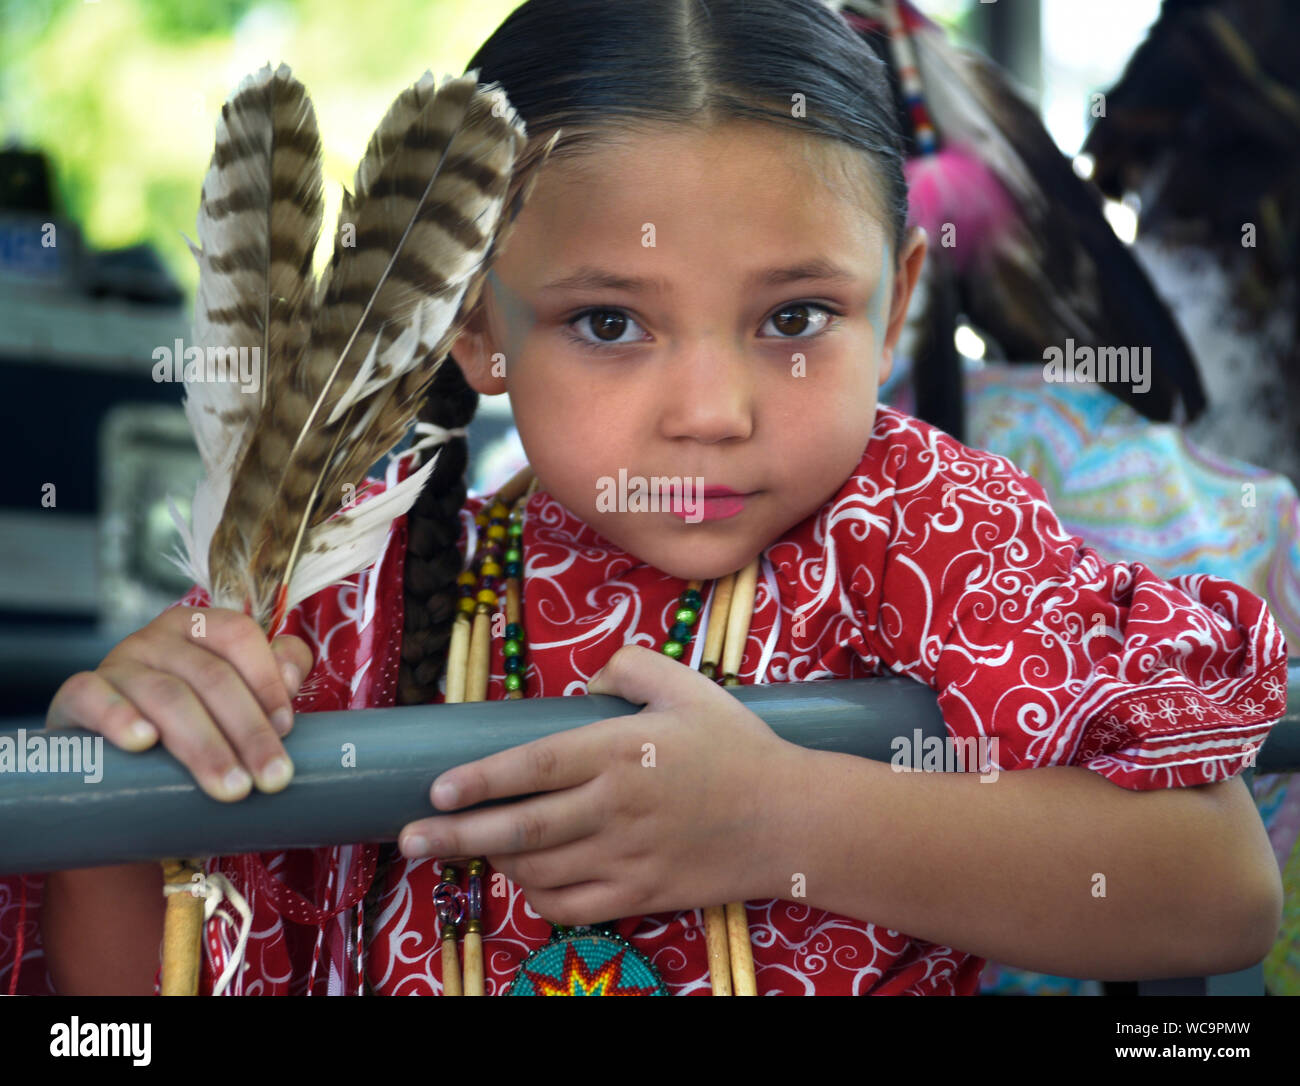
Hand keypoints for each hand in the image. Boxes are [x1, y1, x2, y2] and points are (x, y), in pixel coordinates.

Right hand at [45, 605, 313, 802]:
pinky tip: (144, 742)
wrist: (118, 772)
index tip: (287, 729)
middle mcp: (157, 639)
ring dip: (204, 745)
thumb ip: (271, 680)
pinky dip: (119, 717)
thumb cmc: (190, 729)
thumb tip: (292, 675)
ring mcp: (116, 664)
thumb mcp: (234, 703)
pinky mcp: (76, 696)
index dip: (266, 679)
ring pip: (166, 695)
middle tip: (273, 778)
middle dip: (248, 731)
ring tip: (231, 788)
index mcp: (199, 629)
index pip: (237, 635)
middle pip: (210, 675)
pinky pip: (92, 696)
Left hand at [397, 644, 804, 926]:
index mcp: (621, 751)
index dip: (479, 781)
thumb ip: (629, 666)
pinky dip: (537, 897)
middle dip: (456, 835)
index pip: (533, 767)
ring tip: (467, 848)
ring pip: (540, 870)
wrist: (791, 818)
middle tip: (411, 839)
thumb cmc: (736, 747)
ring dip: (495, 862)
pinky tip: (525, 881)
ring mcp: (627, 857)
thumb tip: (583, 685)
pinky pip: (572, 907)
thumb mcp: (688, 685)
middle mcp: (616, 807)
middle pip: (521, 828)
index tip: (436, 791)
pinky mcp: (641, 894)